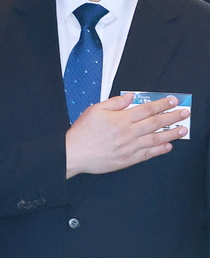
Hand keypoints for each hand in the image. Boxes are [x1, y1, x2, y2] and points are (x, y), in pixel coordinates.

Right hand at [65, 93, 187, 176]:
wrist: (72, 154)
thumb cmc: (81, 133)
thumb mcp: (94, 110)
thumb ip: (113, 103)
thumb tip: (130, 97)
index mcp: (120, 119)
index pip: (147, 109)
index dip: (162, 104)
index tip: (173, 101)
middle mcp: (127, 133)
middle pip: (155, 123)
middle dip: (172, 117)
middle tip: (185, 113)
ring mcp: (129, 147)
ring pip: (155, 138)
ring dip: (171, 133)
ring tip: (182, 129)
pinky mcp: (127, 159)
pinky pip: (147, 154)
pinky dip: (159, 150)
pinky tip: (168, 146)